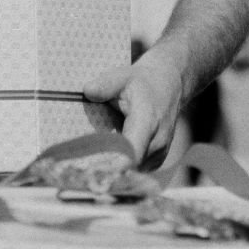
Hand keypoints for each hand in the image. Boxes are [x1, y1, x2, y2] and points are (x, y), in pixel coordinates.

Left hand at [83, 52, 183, 169]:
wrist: (167, 86)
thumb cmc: (141, 82)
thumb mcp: (123, 76)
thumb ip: (106, 84)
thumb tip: (87, 91)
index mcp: (147, 121)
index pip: (132, 152)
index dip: (114, 164)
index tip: (93, 170)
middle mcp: (157, 142)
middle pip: (130, 166)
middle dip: (107, 170)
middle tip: (81, 172)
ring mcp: (159, 153)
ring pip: (134, 172)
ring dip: (115, 171)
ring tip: (91, 167)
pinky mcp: (157, 160)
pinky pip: (138, 171)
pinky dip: (123, 170)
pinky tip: (106, 163)